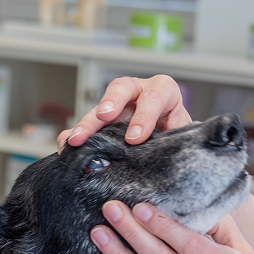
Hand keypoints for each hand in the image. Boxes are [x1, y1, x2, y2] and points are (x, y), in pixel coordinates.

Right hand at [58, 75, 191, 150]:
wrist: (174, 150)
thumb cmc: (182, 142)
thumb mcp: (186, 140)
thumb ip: (182, 144)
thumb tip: (177, 165)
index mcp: (165, 93)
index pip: (156, 95)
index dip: (144, 115)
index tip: (135, 138)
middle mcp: (139, 94)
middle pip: (122, 88)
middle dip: (112, 101)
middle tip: (104, 117)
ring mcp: (119, 107)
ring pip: (100, 107)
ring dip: (88, 123)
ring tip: (76, 139)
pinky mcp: (103, 122)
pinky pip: (86, 124)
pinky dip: (75, 135)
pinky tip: (66, 147)